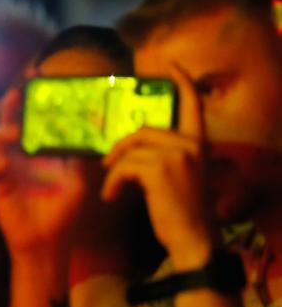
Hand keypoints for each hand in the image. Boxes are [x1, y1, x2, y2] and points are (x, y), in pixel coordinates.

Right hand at [0, 90, 91, 256]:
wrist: (47, 242)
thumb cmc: (63, 212)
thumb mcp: (80, 181)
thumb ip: (81, 155)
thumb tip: (94, 127)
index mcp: (40, 149)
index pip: (35, 116)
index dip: (34, 96)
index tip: (38, 75)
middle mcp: (21, 154)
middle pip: (11, 119)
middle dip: (12, 103)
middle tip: (18, 91)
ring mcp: (6, 167)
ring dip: (1, 132)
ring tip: (13, 132)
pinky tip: (2, 164)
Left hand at [102, 63, 213, 268]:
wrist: (194, 239)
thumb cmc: (182, 212)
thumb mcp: (179, 178)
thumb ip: (165, 157)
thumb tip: (132, 148)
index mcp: (199, 144)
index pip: (193, 106)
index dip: (182, 83)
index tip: (171, 66)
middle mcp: (190, 145)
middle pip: (142, 131)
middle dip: (119, 148)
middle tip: (107, 166)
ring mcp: (176, 155)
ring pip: (130, 151)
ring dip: (114, 171)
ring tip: (111, 190)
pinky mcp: (159, 169)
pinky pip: (123, 167)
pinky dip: (112, 183)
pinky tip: (111, 197)